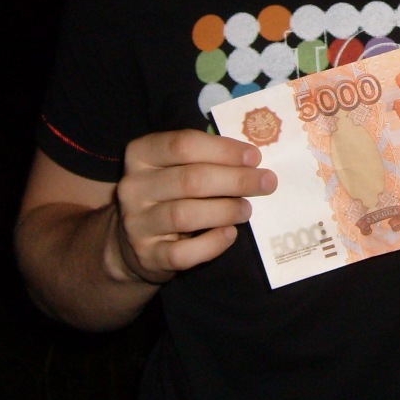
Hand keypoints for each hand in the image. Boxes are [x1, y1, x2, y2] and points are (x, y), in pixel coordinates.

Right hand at [114, 129, 276, 284]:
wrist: (134, 242)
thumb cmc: (168, 193)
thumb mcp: (176, 167)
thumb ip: (206, 157)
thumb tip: (252, 159)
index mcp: (141, 154)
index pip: (183, 144)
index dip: (223, 149)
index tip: (254, 156)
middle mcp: (134, 187)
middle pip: (190, 179)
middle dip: (235, 179)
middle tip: (266, 182)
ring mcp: (137, 223)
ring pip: (185, 215)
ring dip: (225, 210)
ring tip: (247, 209)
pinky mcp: (147, 255)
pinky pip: (183, 253)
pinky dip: (212, 244)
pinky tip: (230, 234)